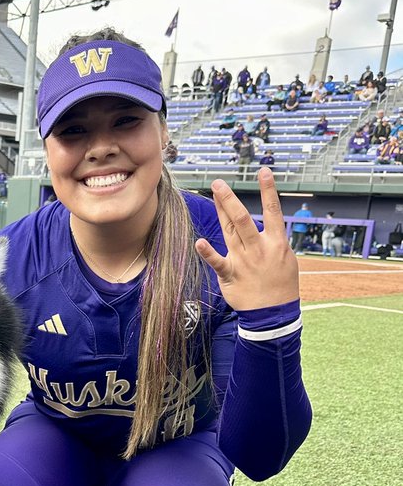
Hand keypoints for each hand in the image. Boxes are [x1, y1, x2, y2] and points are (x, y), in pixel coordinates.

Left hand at [195, 167, 299, 310]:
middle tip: (220, 183)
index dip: (268, 190)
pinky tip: (199, 242)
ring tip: (214, 192)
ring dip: (222, 210)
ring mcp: (244, 261)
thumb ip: (275, 240)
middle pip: (243, 218)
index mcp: (276, 242)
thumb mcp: (286, 259)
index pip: (273, 211)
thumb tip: (272, 225)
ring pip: (231, 231)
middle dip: (231, 199)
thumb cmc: (281, 285)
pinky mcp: (230, 275)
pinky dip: (208, 253)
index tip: (263, 171)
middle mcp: (259, 248)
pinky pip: (218, 262)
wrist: (274, 314)